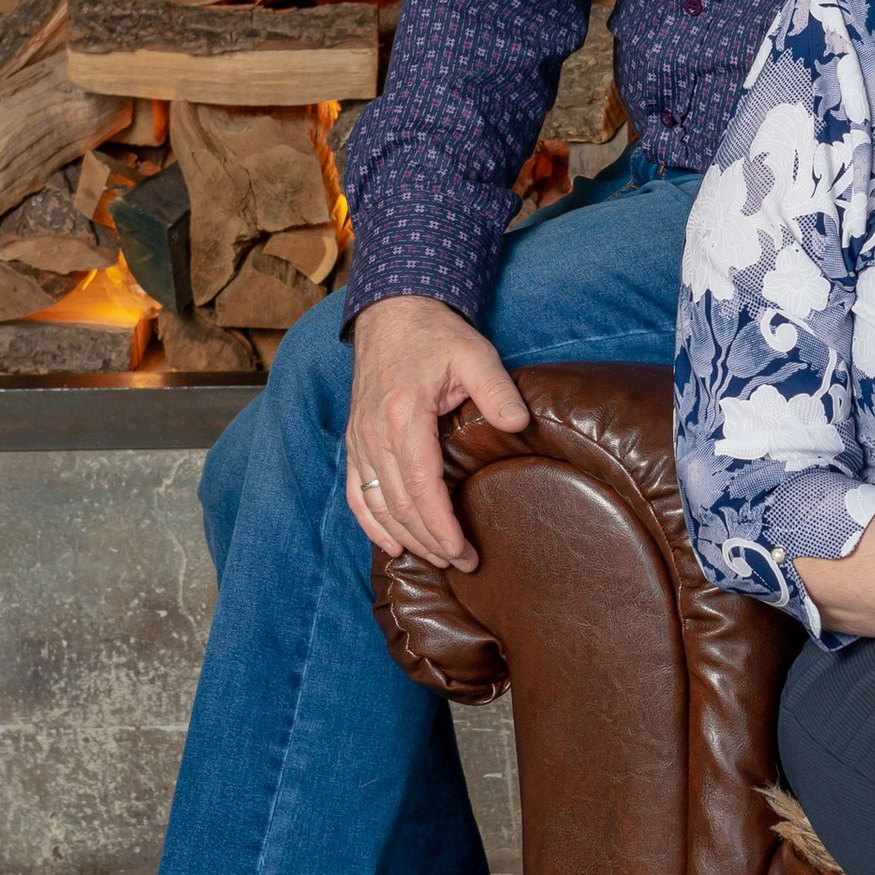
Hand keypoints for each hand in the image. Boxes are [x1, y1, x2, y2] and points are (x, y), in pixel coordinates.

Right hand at [344, 295, 527, 570]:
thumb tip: (519, 425)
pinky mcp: (355, 440)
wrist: (392, 310)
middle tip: (463, 564)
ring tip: (437, 559)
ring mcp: (360, 438)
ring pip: (377, 503)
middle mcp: (374, 431)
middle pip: (400, 503)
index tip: (463, 552)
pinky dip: (371, 523)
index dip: (441, 526)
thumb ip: (497, 390)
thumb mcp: (475, 353)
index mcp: (404, 414)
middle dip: (431, 541)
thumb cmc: (436, 334)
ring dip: (405, 537)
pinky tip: (392, 544)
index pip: (422, 486)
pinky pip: (357, 492)